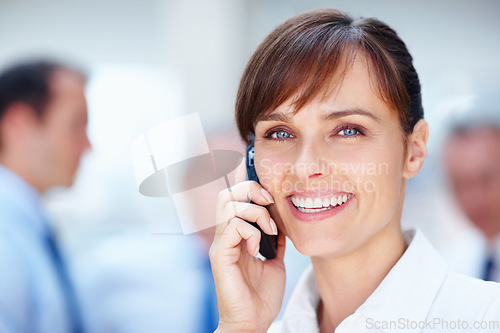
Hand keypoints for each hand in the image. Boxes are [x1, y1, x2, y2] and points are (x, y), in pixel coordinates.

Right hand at [209, 181, 285, 332]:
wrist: (253, 323)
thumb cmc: (261, 297)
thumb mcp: (274, 262)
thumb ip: (276, 242)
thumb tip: (283, 226)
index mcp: (235, 237)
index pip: (234, 199)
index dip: (252, 190)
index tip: (273, 200)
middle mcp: (224, 237)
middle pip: (227, 194)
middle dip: (251, 190)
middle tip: (270, 204)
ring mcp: (221, 245)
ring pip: (229, 205)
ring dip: (256, 213)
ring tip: (269, 232)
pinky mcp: (220, 256)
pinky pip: (233, 226)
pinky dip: (252, 232)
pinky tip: (258, 249)